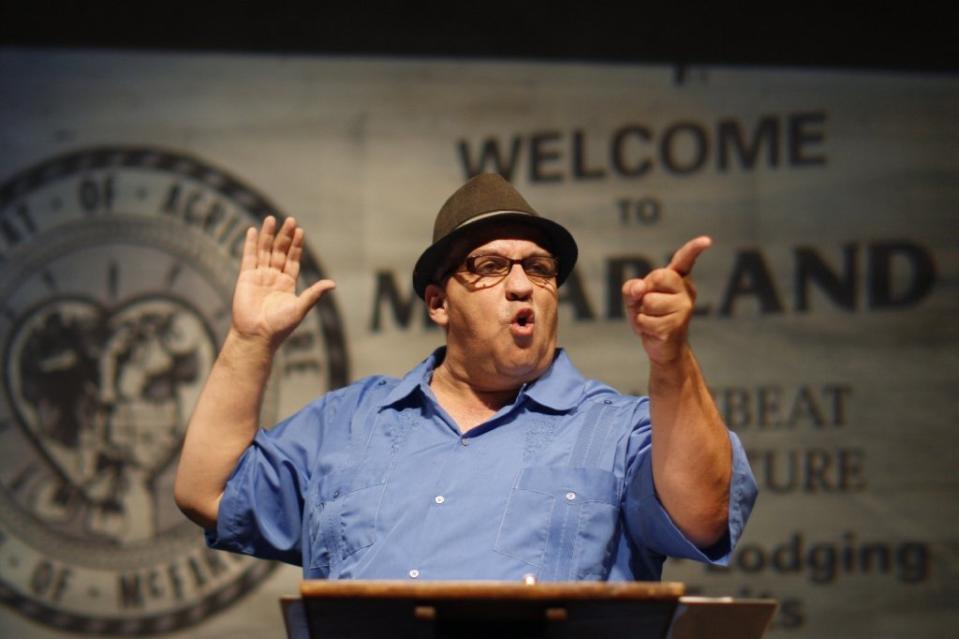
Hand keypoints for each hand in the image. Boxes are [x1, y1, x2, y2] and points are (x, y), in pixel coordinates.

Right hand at [231, 216, 334, 347]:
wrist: (257, 336)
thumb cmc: (280, 326)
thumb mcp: (300, 308)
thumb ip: (314, 294)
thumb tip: (333, 284)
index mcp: (288, 284)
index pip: (293, 259)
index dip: (296, 245)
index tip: (300, 231)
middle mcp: (274, 278)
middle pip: (280, 252)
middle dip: (285, 236)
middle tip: (290, 220)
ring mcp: (259, 277)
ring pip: (264, 251)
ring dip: (268, 236)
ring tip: (271, 219)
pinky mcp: (245, 278)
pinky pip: (248, 258)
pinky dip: (250, 244)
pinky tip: (252, 231)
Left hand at [621, 236, 710, 364]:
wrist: (662, 347)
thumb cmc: (649, 316)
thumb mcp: (634, 298)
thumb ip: (631, 288)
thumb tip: (639, 288)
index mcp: (678, 280)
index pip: (685, 260)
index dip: (694, 249)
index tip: (707, 241)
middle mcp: (686, 292)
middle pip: (657, 276)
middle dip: (645, 290)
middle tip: (649, 304)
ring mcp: (683, 309)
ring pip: (648, 301)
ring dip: (642, 312)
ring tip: (652, 319)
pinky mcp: (675, 326)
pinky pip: (645, 320)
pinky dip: (641, 326)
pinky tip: (653, 331)